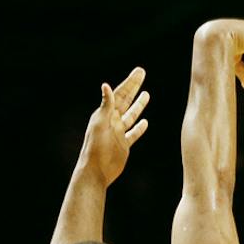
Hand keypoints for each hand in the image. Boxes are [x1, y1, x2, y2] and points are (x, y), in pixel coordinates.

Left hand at [79, 69, 149, 185]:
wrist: (96, 171)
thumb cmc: (96, 148)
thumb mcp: (100, 124)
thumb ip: (106, 106)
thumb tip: (105, 85)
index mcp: (106, 114)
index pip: (120, 94)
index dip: (130, 82)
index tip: (139, 72)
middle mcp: (113, 121)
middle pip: (126, 100)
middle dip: (134, 87)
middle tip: (142, 73)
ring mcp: (118, 133)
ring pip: (131, 115)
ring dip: (138, 105)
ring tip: (147, 94)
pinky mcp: (123, 145)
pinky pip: (133, 133)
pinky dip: (139, 127)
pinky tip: (145, 122)